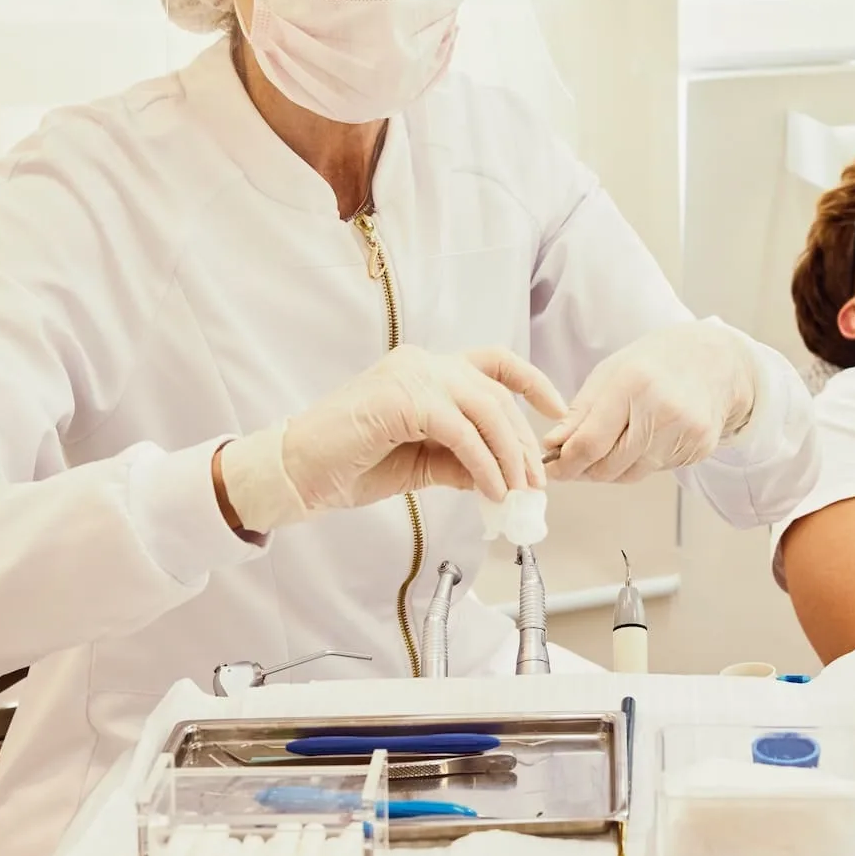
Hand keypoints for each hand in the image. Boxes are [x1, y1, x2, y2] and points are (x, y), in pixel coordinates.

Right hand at [218, 345, 565, 531]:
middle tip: (537, 483)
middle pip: (496, 395)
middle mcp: (423, 362)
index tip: (558, 411)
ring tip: (518, 493)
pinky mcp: (404, 399)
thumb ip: (461, 460)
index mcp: (427, 368)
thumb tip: (505, 475)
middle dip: (522, 442)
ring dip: (509, 456)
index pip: (494, 362)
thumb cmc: (350, 464)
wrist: (296, 474)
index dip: (532, 381)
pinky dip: (484, 464)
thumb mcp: (420, 463)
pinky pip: (462, 432)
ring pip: (486, 410)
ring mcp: (413, 375)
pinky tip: (491, 490)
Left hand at [542, 321, 757, 483]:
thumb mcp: (610, 373)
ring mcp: (685, 431)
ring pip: (631, 474)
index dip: (565, 464)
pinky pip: (656, 470)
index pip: (589, 443)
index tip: (552, 468)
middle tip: (574, 461)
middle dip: (585, 469)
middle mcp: (662, 410)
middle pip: (609, 466)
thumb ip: (580, 412)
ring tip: (611, 445)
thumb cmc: (655, 362)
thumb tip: (553, 446)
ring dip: (613, 467)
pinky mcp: (700, 447)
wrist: (713, 360)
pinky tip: (646, 438)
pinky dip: (641, 462)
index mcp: (633, 384)